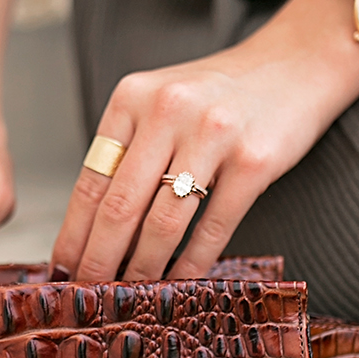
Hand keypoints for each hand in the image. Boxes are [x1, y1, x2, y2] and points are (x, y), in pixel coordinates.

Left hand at [52, 0, 358, 282]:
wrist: (297, 62)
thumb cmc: (221, 94)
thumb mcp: (163, 102)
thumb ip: (129, 150)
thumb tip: (92, 227)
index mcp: (133, 97)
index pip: (91, 180)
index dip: (73, 233)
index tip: (62, 269)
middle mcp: (168, 111)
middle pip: (119, 206)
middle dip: (99, 260)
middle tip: (89, 294)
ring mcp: (213, 134)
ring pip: (162, 223)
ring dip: (142, 269)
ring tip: (131, 295)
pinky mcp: (255, 160)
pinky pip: (213, 226)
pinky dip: (192, 262)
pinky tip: (180, 281)